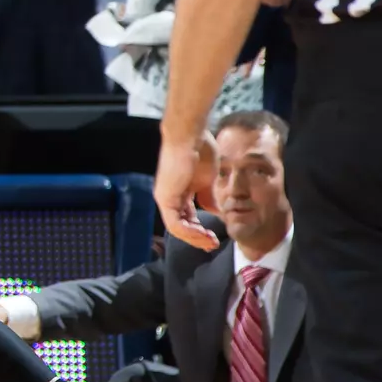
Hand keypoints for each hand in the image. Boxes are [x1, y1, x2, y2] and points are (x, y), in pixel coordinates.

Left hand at [154, 131, 220, 250]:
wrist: (190, 136)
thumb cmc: (199, 151)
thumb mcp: (207, 180)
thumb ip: (208, 197)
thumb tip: (216, 212)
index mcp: (179, 191)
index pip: (187, 217)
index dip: (200, 230)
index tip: (214, 238)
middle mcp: (169, 196)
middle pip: (181, 226)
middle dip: (197, 238)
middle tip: (212, 245)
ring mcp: (165, 197)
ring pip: (177, 228)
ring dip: (194, 238)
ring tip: (209, 242)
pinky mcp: (165, 197)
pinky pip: (174, 223)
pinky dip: (189, 233)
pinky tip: (203, 234)